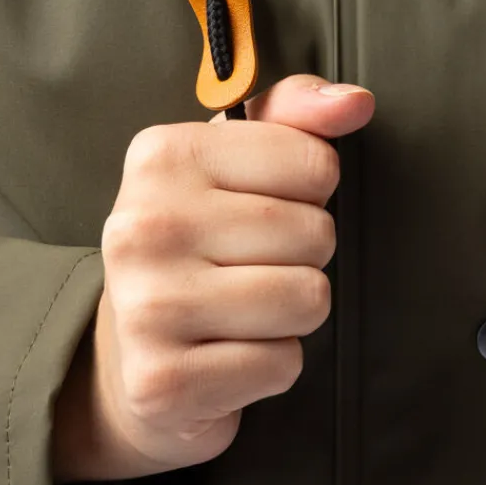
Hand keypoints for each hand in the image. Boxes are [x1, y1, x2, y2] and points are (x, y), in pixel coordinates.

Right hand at [53, 72, 374, 480]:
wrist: (130, 357)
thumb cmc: (198, 240)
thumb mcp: (236, 158)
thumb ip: (297, 113)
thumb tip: (355, 102)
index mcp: (162, 155)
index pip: (314, 163)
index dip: (310, 191)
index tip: (265, 204)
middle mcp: (144, 225)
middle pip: (315, 233)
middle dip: (305, 255)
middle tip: (252, 264)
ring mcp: (147, 306)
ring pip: (306, 299)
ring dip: (294, 312)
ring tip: (245, 308)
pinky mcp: (162, 382)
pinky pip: (280, 364)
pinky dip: (271, 365)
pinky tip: (229, 353)